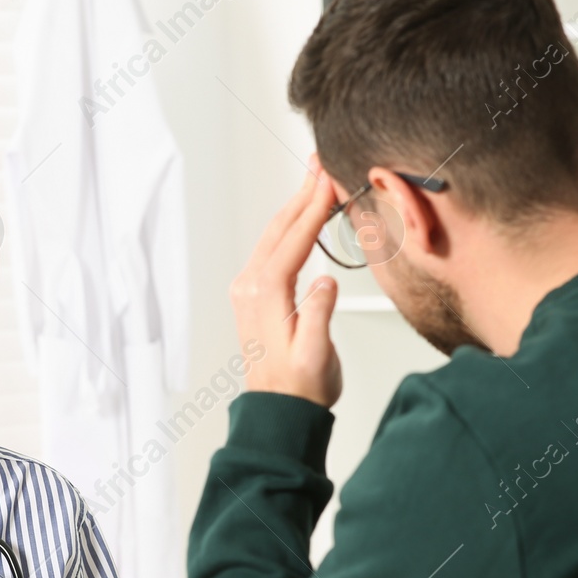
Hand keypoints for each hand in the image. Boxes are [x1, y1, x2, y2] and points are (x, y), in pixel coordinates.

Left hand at [230, 158, 342, 407]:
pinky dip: (288, 228)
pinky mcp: (254, 297)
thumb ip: (319, 316)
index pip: (294, 240)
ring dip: (294, 207)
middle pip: (279, 229)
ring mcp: (248, 292)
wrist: (279, 413)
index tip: (328, 180)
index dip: (313, 207)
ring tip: (313, 182)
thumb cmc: (300, 389)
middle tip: (320, 164)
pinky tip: (300, 220)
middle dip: (301, 194)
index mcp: (266, 297)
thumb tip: (324, 282)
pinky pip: (271, 250)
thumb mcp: (315, 356)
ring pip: (273, 236)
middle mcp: (251, 289)